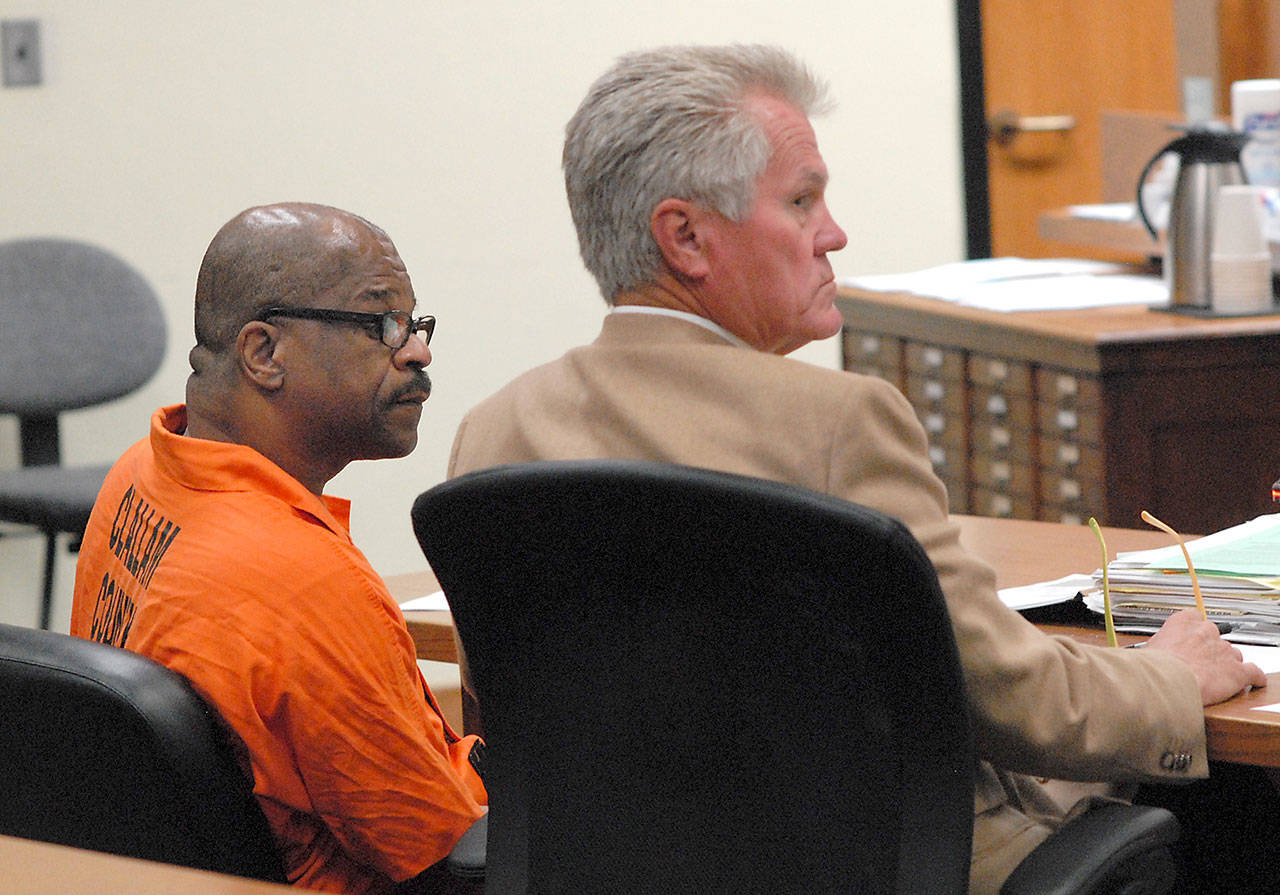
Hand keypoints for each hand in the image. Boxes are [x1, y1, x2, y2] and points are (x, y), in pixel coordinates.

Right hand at [1145, 608, 1266, 704]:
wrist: (1166, 682)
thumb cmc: (1155, 666)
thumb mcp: (1149, 646)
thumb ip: (1162, 642)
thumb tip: (1159, 649)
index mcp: (1184, 621)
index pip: (1196, 618)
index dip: (1194, 632)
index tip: (1192, 640)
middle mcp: (1207, 631)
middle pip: (1216, 638)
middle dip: (1211, 650)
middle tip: (1200, 664)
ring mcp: (1224, 650)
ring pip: (1233, 655)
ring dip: (1227, 665)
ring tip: (1216, 679)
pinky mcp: (1237, 671)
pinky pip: (1253, 672)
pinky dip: (1253, 678)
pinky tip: (1252, 681)